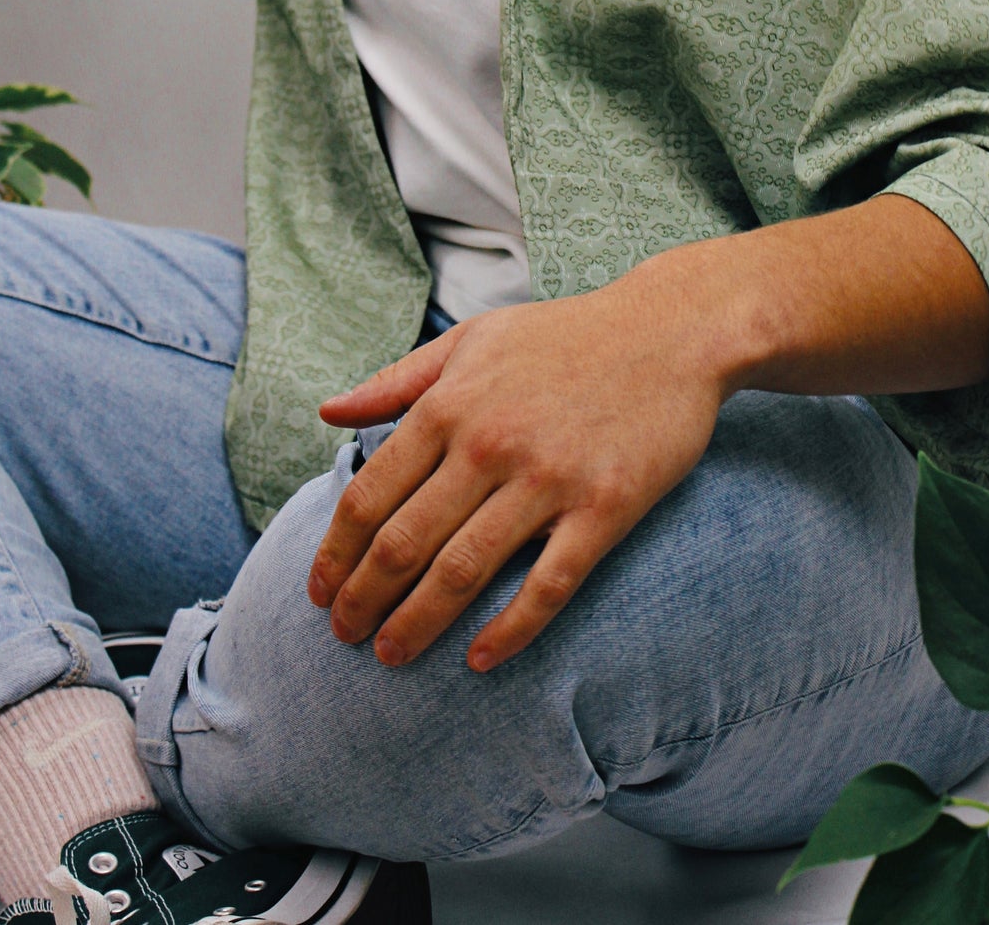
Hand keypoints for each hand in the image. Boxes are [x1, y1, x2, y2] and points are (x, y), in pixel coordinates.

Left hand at [306, 275, 727, 671]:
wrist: (671, 329)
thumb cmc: (565, 335)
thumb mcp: (472, 339)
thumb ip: (397, 380)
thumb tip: (327, 413)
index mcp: (451, 403)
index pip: (369, 496)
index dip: (334, 555)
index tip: (318, 594)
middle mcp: (490, 443)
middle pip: (404, 543)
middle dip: (363, 600)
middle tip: (345, 636)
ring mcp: (549, 478)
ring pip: (463, 571)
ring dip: (417, 624)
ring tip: (390, 656)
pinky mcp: (605, 507)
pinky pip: (548, 585)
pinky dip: (509, 630)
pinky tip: (479, 659)